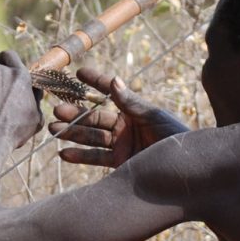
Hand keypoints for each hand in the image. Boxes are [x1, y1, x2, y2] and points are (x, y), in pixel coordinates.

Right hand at [49, 67, 189, 167]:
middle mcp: (125, 126)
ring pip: (91, 137)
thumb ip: (131, 102)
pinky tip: (63, 153)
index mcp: (134, 110)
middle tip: (56, 110)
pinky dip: (80, 156)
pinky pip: (96, 158)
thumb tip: (114, 80)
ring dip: (72, 133)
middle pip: (94, 117)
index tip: (78, 72)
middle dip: (75, 113)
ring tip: (53, 129)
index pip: (110, 92)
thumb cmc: (175, 138)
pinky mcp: (119, 163)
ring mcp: (120, 144)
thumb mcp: (153, 118)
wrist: (186, 168)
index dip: (95, 81)